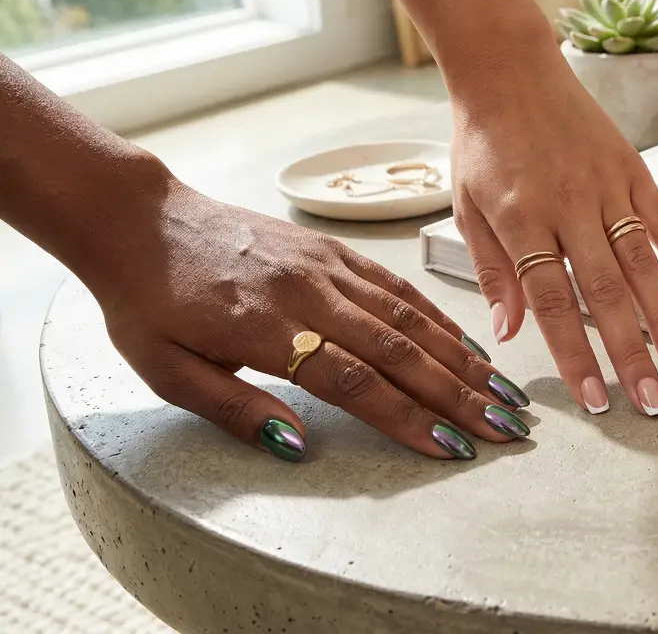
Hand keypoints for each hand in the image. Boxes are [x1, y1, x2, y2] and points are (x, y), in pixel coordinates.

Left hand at [91, 183, 528, 461]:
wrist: (141, 219)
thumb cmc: (149, 303)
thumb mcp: (167, 372)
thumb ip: (235, 409)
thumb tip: (296, 445)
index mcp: (267, 329)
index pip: (355, 382)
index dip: (408, 418)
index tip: (452, 448)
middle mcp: (309, 294)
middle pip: (400, 351)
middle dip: (460, 395)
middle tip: (506, 427)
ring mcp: (328, 267)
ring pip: (411, 318)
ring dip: (463, 360)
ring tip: (503, 393)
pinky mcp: (335, 251)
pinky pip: (399, 287)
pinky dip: (441, 320)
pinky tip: (469, 346)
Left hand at [446, 50, 657, 416]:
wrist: (508, 67)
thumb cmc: (482, 141)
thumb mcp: (466, 207)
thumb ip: (491, 271)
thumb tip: (509, 335)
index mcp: (520, 221)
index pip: (551, 302)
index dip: (575, 355)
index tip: (596, 399)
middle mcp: (567, 205)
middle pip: (604, 293)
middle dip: (630, 353)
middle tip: (653, 403)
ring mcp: (605, 185)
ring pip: (641, 262)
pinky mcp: (632, 167)